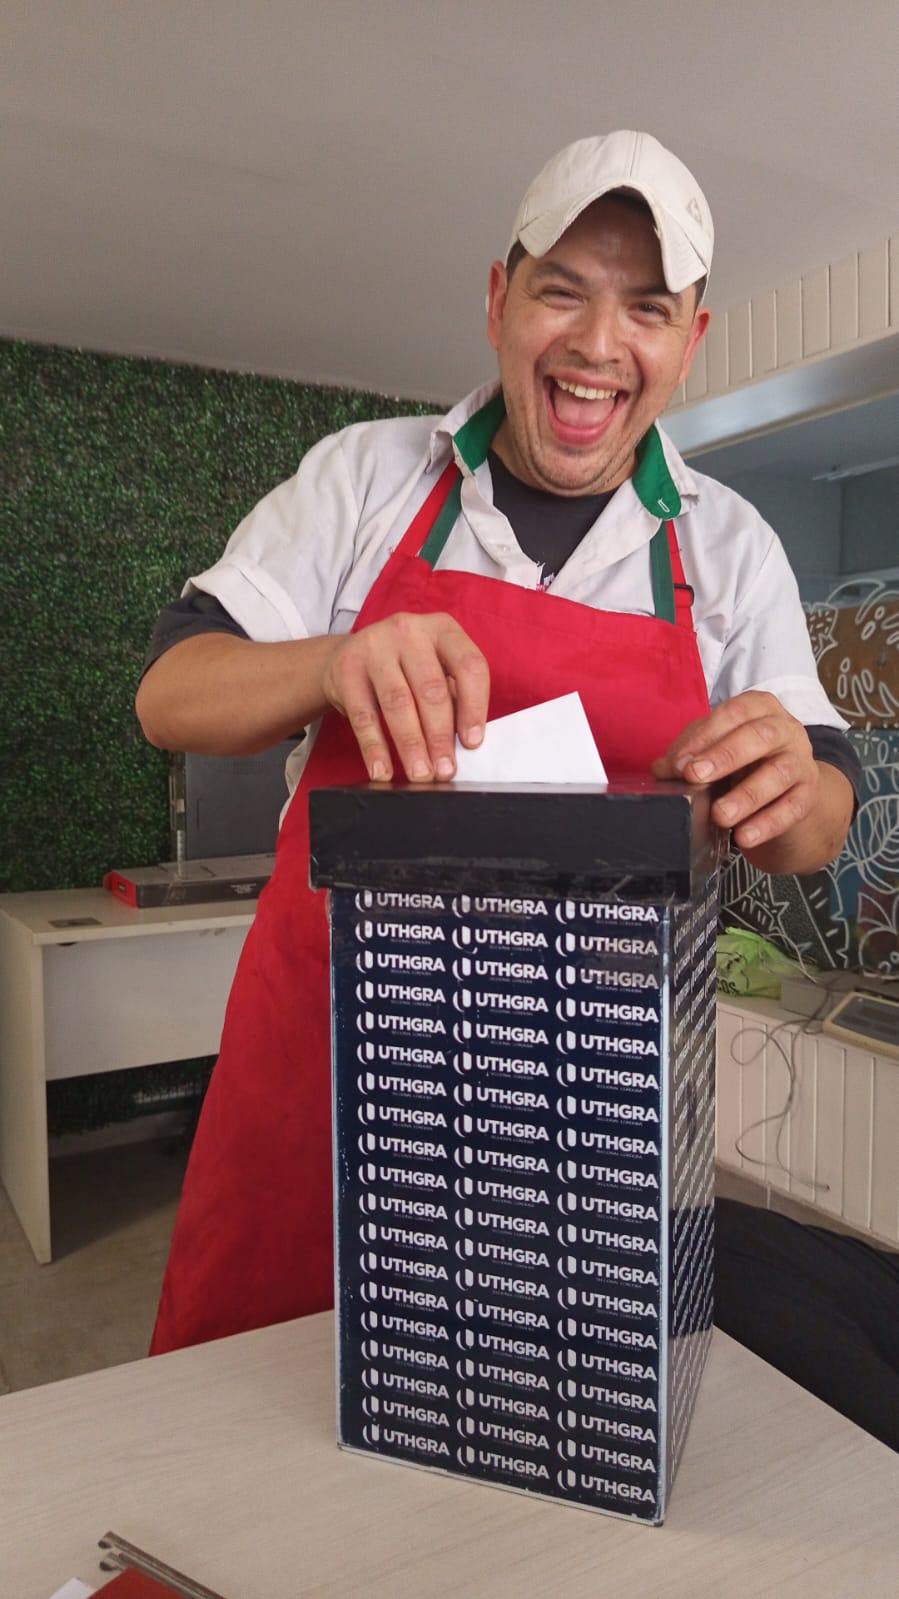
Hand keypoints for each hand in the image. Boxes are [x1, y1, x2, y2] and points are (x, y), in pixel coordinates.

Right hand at [321, 611, 488, 781]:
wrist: (349, 656)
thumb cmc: (404, 669)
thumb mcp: (434, 669)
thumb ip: (454, 698)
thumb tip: (465, 743)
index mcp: (443, 629)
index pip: (469, 666)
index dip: (474, 707)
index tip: (472, 742)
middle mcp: (409, 631)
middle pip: (431, 689)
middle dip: (439, 736)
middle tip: (444, 770)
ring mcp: (375, 646)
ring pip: (398, 703)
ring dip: (411, 744)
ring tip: (420, 774)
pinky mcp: (347, 668)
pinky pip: (363, 715)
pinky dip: (374, 747)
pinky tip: (383, 769)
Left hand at [651, 690, 820, 851]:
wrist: (787, 793)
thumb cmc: (745, 762)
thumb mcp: (716, 751)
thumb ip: (690, 754)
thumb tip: (661, 769)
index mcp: (759, 708)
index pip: (733, 714)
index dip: (704, 737)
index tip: (678, 763)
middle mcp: (785, 729)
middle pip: (760, 736)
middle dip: (724, 756)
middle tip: (695, 776)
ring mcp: (801, 762)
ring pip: (778, 773)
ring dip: (746, 795)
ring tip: (720, 815)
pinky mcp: (808, 795)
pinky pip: (792, 808)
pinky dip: (767, 824)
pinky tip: (744, 836)